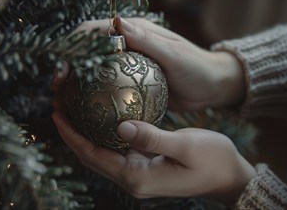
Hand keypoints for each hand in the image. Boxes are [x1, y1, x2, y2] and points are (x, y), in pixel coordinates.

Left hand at [52, 104, 254, 203]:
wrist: (229, 177)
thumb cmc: (213, 161)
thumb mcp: (185, 146)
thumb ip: (152, 138)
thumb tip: (121, 126)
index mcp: (138, 178)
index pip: (93, 155)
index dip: (72, 135)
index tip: (57, 113)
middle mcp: (132, 179)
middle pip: (91, 156)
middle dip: (72, 132)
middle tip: (59, 105)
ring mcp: (138, 174)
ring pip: (101, 153)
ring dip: (84, 133)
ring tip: (72, 109)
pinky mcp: (144, 167)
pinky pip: (115, 150)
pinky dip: (102, 135)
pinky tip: (101, 118)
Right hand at [71, 17, 245, 110]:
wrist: (210, 87)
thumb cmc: (197, 68)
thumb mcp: (174, 53)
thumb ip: (147, 40)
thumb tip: (117, 22)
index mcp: (134, 32)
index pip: (96, 32)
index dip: (74, 45)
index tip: (63, 67)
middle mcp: (126, 47)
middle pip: (89, 53)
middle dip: (68, 66)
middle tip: (57, 87)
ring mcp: (127, 68)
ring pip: (95, 73)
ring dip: (77, 84)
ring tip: (63, 100)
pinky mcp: (131, 85)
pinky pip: (108, 90)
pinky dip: (95, 98)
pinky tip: (85, 111)